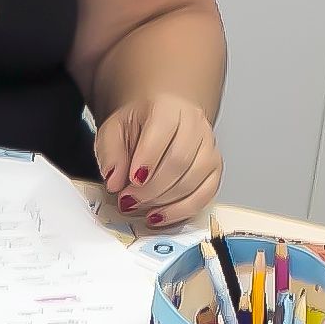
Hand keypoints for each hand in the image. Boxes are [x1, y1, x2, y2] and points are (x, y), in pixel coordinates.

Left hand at [92, 93, 219, 225]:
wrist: (160, 124)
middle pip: (179, 160)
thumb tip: (114, 181)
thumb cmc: (138, 127)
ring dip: (164, 201)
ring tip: (140, 207)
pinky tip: (160, 215)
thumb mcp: (113, 132)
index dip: (147, 159)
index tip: (131, 180)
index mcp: (168, 108)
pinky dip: (181, 211)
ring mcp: (209, 147)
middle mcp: (194, 124)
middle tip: (128, 200)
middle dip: (151, 188)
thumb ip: (110, 154)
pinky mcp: (214, 169)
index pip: (162, 132)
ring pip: (193, 180)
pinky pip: (205, 195)